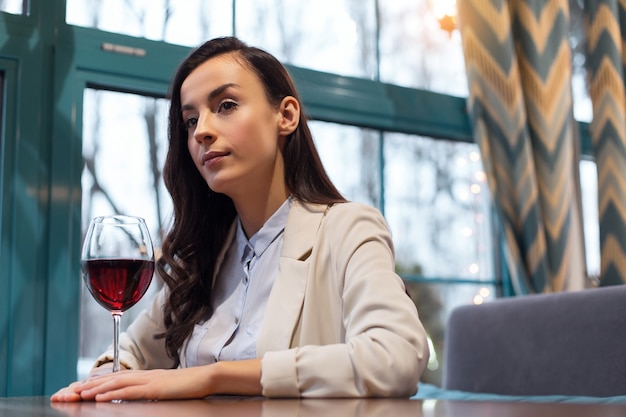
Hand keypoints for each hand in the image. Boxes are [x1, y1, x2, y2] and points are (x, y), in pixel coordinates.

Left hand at [59, 367, 212, 401]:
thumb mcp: (168, 388)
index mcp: (148, 376)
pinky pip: (130, 391)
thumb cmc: (191, 385)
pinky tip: (101, 397)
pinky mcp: (155, 388)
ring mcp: (150, 381)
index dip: (99, 382)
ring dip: (96, 388)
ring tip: (80, 393)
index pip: (118, 378)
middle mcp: (146, 376)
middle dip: (91, 384)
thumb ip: (153, 391)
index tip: (82, 387)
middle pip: (112, 378)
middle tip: (72, 389)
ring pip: (117, 383)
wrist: (207, 378)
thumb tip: (142, 397)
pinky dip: (113, 394)